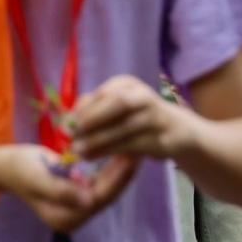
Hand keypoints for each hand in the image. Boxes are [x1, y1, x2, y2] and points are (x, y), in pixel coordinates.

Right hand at [0, 144, 138, 233]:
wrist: (4, 166)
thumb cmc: (19, 168)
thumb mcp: (37, 178)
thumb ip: (61, 191)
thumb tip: (88, 200)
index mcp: (65, 217)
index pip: (98, 198)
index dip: (116, 179)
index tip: (130, 157)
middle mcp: (74, 218)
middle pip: (106, 196)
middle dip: (123, 174)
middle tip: (138, 150)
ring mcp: (76, 209)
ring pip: (105, 190)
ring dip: (120, 172)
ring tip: (134, 151)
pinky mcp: (77, 198)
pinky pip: (99, 185)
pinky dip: (110, 171)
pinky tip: (120, 156)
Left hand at [71, 75, 192, 160]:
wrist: (175, 131)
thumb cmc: (135, 116)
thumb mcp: (115, 107)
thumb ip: (93, 109)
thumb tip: (67, 121)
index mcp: (127, 84)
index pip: (104, 93)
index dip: (83, 108)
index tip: (66, 122)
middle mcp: (143, 96)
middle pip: (118, 104)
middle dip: (93, 119)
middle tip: (71, 134)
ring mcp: (154, 117)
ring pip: (125, 127)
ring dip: (99, 140)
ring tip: (78, 150)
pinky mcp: (160, 138)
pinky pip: (133, 144)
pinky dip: (111, 151)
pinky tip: (94, 157)